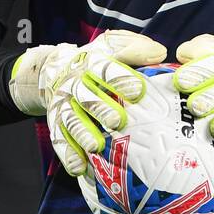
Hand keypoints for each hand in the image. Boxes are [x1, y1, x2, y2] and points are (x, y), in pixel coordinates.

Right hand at [9, 30, 166, 175]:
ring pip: (70, 120)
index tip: (138, 90)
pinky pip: (59, 140)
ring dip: (82, 133)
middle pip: (85, 96)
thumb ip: (135, 48)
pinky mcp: (55, 124)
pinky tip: (79, 167)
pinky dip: (68, 155)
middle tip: (118, 121)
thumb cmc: (96, 60)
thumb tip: (159, 53)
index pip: (103, 68)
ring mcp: (63, 105)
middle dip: (101, 109)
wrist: (54, 69)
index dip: (120, 79)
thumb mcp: (114, 45)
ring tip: (95, 147)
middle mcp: (73, 84)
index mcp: (90, 63)